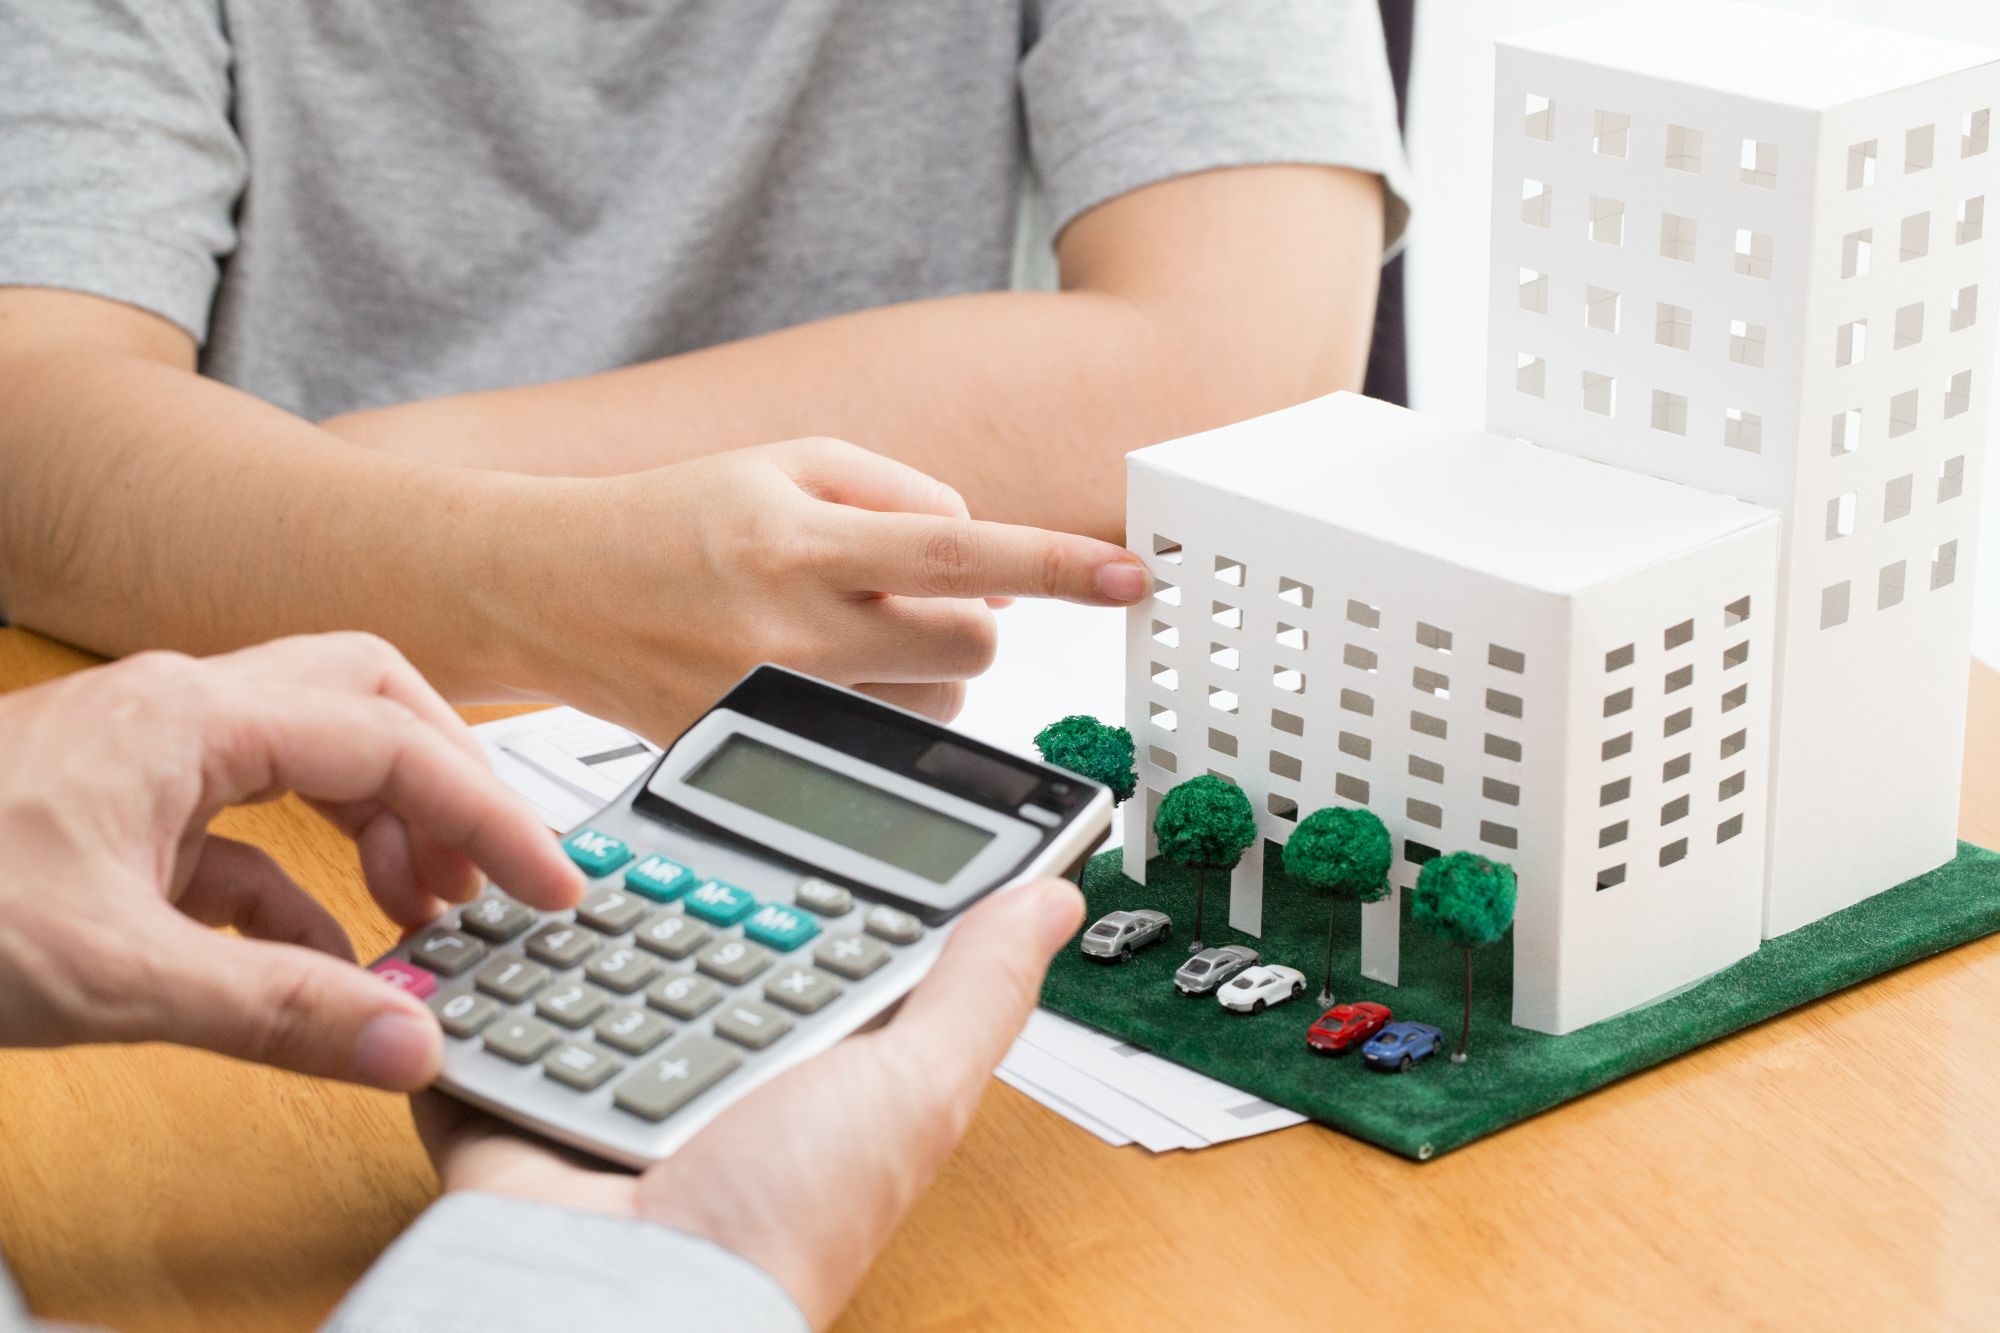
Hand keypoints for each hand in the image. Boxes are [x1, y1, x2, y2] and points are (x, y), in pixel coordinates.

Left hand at [0, 634, 582, 1087]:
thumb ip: (278, 1008)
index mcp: (191, 716)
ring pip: (313, 750)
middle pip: (369, 700)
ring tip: (420, 910)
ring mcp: (146, 750)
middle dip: (445, 783)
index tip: (549, 886)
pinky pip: (248, 821)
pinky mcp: (117, 806)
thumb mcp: (113, 975)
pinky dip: (304, 878)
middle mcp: (179, 708)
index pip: (393, 742)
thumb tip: (411, 1040)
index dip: (490, 816)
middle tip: (489, 873)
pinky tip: (320, 950)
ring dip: (380, 824)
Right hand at [417, 875, 1084, 1328]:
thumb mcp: (912, 1088)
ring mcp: (609, 1091)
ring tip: (556, 863)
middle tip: (649, 820)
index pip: (810, 936)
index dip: (801, 872)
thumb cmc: (781, 1224)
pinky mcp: (517, 1109)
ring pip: (584, 962)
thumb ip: (974, 990)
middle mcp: (714, 1070)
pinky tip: (473, 932)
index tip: (787, 805)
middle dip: (666, 879)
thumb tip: (1052, 902)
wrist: (620, 1307)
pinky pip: (486, 1026)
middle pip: (686, 933)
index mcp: (812, 1062)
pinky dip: (471, 984)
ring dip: (567, 918)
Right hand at [484, 437, 1146, 735]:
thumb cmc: (676, 516)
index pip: (957, 552)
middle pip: (972, 647)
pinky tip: (820, 667)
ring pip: (937, 703)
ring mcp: (774, 701)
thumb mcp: (791, 462)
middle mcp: (791, 629)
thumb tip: (986, 565)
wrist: (549, 587)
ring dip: (928, 667)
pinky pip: (880, 741)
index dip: (1055, 563)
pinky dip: (883, 703)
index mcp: (802, 540)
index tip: (1130, 574)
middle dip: (976, 621)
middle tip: (921, 595)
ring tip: (847, 629)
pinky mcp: (757, 749)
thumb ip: (906, 496)